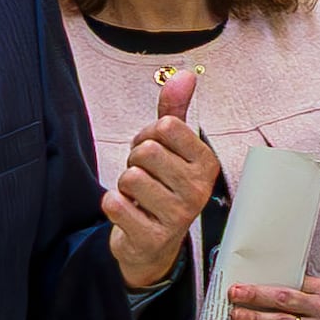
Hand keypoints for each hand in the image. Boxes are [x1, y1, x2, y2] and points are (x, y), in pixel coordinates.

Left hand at [107, 64, 219, 287]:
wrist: (152, 244)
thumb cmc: (162, 189)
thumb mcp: (171, 149)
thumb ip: (176, 110)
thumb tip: (184, 75)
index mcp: (206, 163)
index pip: (166, 126)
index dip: (149, 135)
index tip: (154, 153)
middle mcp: (198, 190)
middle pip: (146, 150)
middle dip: (134, 160)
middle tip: (144, 177)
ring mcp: (178, 216)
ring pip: (130, 177)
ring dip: (125, 185)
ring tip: (138, 197)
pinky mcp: (153, 237)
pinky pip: (115, 204)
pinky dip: (113, 205)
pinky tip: (130, 213)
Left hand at [221, 272, 319, 319]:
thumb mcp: (316, 296)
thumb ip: (295, 288)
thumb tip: (257, 284)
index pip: (290, 283)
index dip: (263, 285)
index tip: (241, 285)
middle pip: (284, 300)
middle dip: (256, 297)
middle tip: (235, 296)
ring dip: (257, 319)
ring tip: (238, 316)